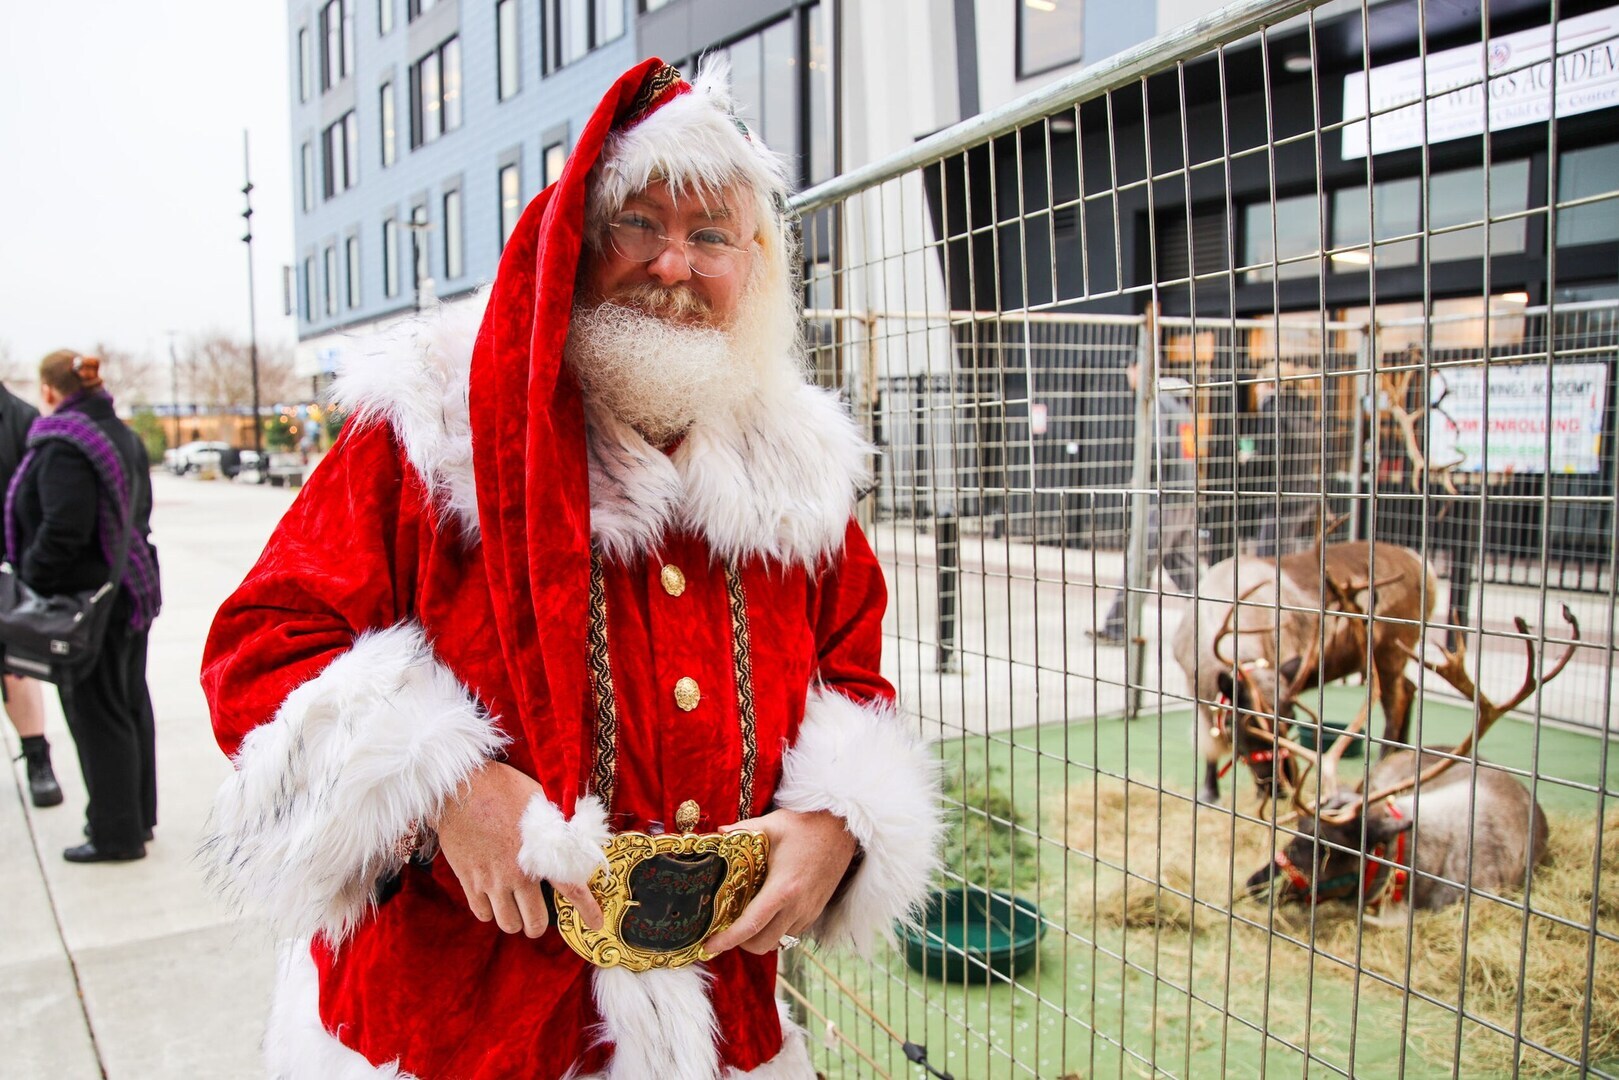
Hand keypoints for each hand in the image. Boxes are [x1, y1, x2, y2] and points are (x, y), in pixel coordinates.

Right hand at [435, 761, 601, 936]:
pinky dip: (490, 911)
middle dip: (538, 925)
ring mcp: (491, 880)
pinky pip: (482, 913)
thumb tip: (581, 831)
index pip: (572, 889)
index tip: (596, 925)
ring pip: (508, 924)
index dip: (588, 911)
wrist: (460, 788)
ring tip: (514, 908)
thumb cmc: (503, 788)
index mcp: (541, 853)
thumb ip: (561, 823)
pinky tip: (492, 898)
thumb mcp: (541, 801)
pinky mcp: (469, 880)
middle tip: (537, 918)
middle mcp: (518, 873)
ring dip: (514, 920)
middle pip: (534, 922)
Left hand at [703, 808, 856, 955]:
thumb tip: (717, 834)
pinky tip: (768, 911)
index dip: (727, 940)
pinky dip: (775, 929)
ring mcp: (809, 912)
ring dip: (759, 936)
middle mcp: (797, 906)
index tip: (709, 946)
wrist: (844, 829)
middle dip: (740, 942)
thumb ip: (742, 830)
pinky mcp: (816, 912)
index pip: (751, 925)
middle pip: (762, 944)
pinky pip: (791, 932)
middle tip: (725, 927)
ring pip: (777, 941)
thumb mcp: (772, 824)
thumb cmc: (807, 825)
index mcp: (783, 888)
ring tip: (746, 918)